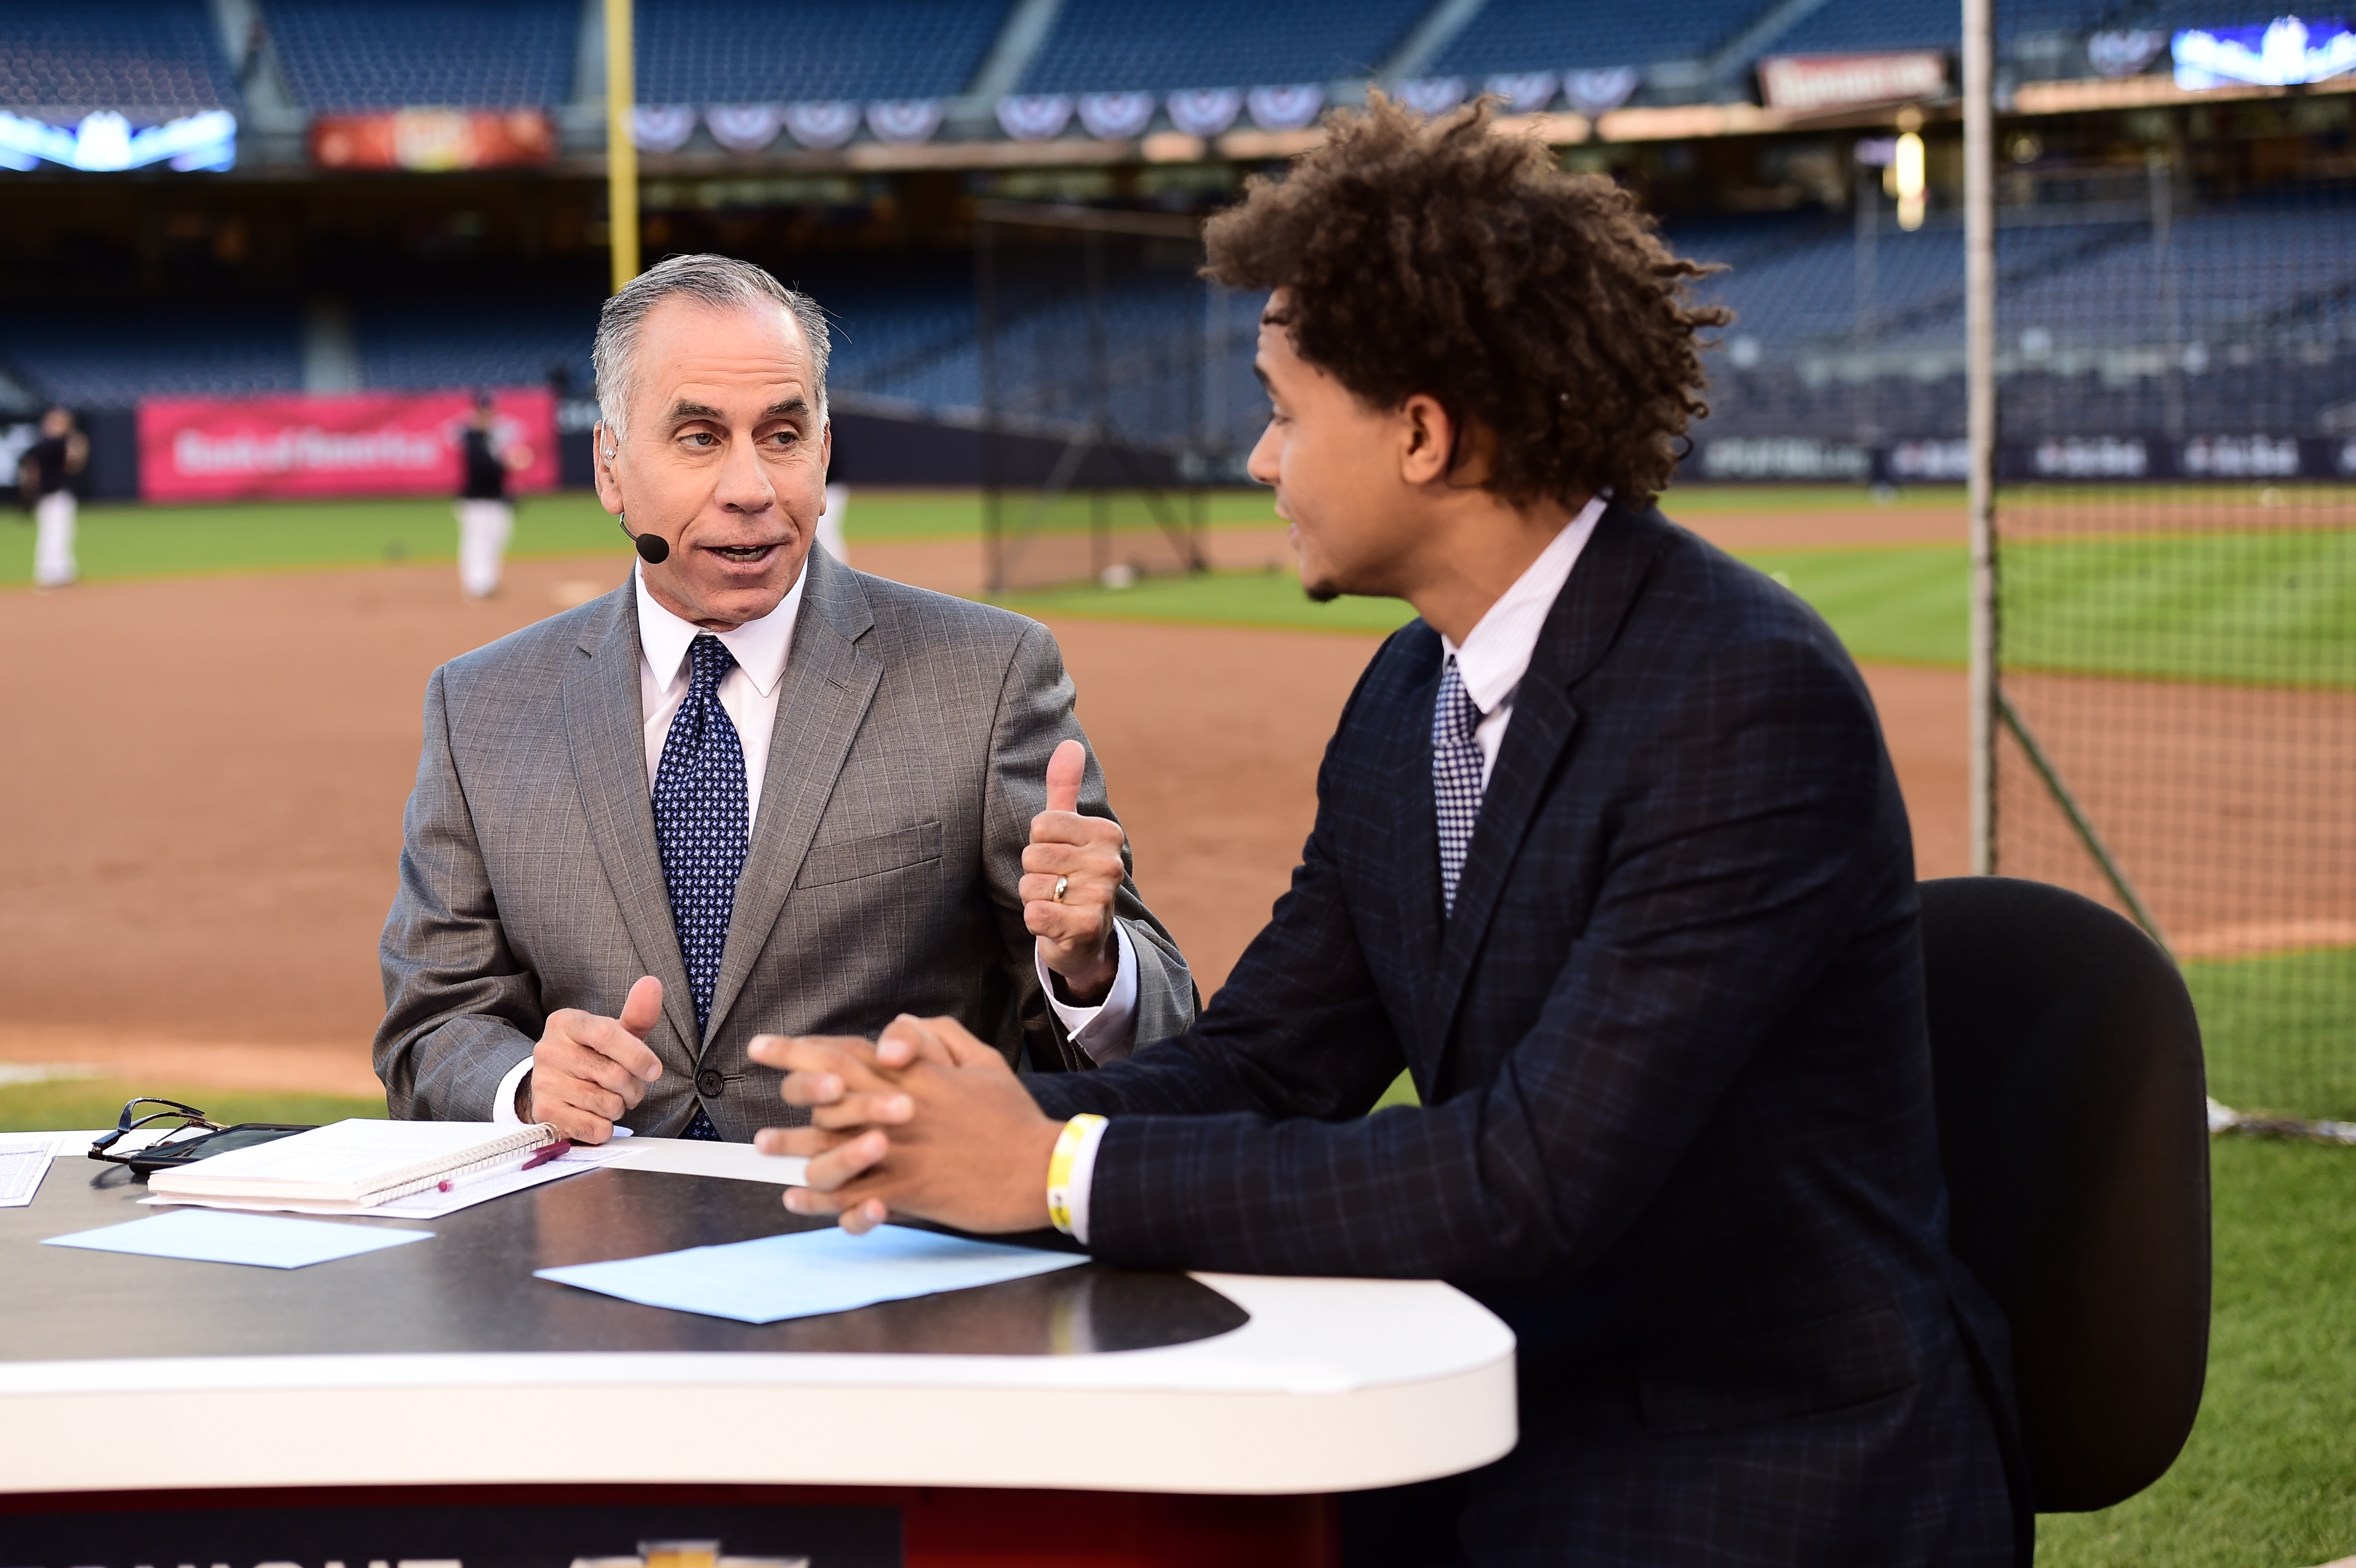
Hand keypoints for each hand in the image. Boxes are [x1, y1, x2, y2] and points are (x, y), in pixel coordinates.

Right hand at [523, 975, 663, 1142]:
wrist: (553, 1084)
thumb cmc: (591, 1054)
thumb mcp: (615, 1032)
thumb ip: (637, 1013)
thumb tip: (652, 983)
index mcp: (565, 1022)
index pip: (606, 1035)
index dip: (637, 1055)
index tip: (654, 1070)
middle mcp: (548, 1050)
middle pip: (613, 1074)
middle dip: (634, 1088)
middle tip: (631, 1088)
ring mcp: (543, 1082)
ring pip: (606, 1104)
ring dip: (620, 1107)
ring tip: (611, 1099)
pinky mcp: (544, 1112)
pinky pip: (593, 1127)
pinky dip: (604, 1127)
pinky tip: (596, 1115)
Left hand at [749, 1015, 1061, 1234]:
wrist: (1041, 1168)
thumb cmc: (1014, 1116)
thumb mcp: (985, 1061)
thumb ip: (941, 1036)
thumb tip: (898, 1027)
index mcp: (917, 1076)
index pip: (847, 1053)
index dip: (800, 1049)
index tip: (764, 1045)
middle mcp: (900, 1110)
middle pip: (830, 1092)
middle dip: (788, 1086)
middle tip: (755, 1087)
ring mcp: (901, 1152)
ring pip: (832, 1146)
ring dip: (793, 1144)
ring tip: (765, 1143)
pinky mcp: (908, 1190)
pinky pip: (852, 1196)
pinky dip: (821, 1199)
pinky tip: (796, 1197)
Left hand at [1025, 739, 1125, 1003]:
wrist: (1086, 936)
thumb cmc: (1072, 875)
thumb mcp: (1068, 830)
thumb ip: (1064, 787)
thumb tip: (1069, 743)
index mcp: (1106, 833)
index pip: (1041, 823)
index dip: (1039, 843)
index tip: (1058, 857)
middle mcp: (1109, 863)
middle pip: (1033, 854)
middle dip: (1035, 872)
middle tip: (1056, 884)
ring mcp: (1100, 896)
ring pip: (1031, 885)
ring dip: (1035, 898)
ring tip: (1057, 903)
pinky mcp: (1086, 927)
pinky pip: (1035, 914)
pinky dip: (1036, 921)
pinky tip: (1055, 923)